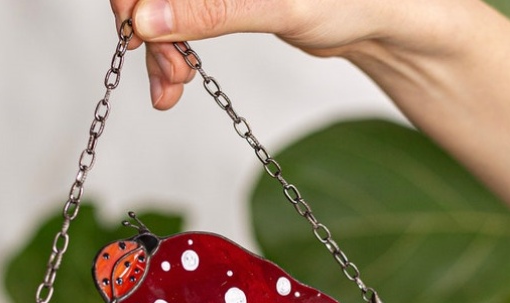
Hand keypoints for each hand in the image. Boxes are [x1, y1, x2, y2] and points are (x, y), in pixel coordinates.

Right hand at [107, 0, 425, 108]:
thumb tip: (147, 19)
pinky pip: (180, 20)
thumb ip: (210, 10)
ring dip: (158, 49)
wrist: (375, 17)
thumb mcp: (277, 6)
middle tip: (170, 74)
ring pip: (161, 7)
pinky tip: (175, 81)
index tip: (134, 33)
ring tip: (172, 88)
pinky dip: (173, 51)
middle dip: (148, 29)